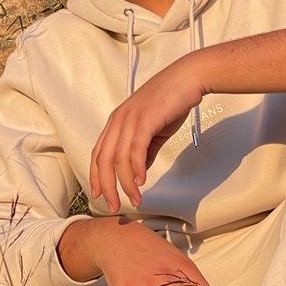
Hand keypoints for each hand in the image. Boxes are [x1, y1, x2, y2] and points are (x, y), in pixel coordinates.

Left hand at [90, 54, 203, 211]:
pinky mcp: (145, 119)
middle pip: (103, 160)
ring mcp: (130, 119)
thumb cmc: (172, 101)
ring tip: (135, 200)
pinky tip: (141, 182)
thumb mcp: (153, 129)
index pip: (98, 153)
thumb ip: (145, 150)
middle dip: (107, 186)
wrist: (188, 78)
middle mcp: (118, 120)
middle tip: (114, 207)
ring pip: (118, 158)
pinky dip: (136, 168)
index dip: (97, 176)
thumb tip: (139, 172)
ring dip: (125, 183)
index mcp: (117, 121)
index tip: (100, 195)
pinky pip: (135, 149)